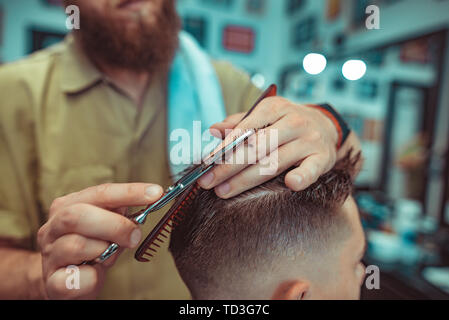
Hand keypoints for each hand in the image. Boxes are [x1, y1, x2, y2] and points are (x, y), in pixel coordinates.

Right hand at [37, 183, 162, 298]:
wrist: (65, 284)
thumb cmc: (89, 251)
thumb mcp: (106, 229)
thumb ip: (119, 216)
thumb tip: (141, 206)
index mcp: (66, 207)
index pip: (100, 193)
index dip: (129, 192)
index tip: (155, 193)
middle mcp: (52, 228)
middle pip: (79, 215)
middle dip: (114, 224)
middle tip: (134, 236)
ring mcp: (49, 255)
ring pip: (77, 245)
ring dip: (103, 252)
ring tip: (107, 256)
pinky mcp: (52, 283)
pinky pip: (77, 278)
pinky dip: (93, 277)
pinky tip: (93, 273)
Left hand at [198, 97, 341, 197]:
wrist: (326, 126)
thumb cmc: (286, 123)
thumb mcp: (264, 116)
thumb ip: (238, 123)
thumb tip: (212, 129)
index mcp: (273, 108)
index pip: (245, 129)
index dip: (224, 147)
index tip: (206, 163)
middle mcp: (292, 122)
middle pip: (256, 147)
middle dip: (228, 167)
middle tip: (207, 182)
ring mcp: (309, 140)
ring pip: (275, 162)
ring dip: (247, 179)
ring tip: (224, 191)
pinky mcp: (322, 157)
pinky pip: (311, 169)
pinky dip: (302, 176)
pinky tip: (290, 184)